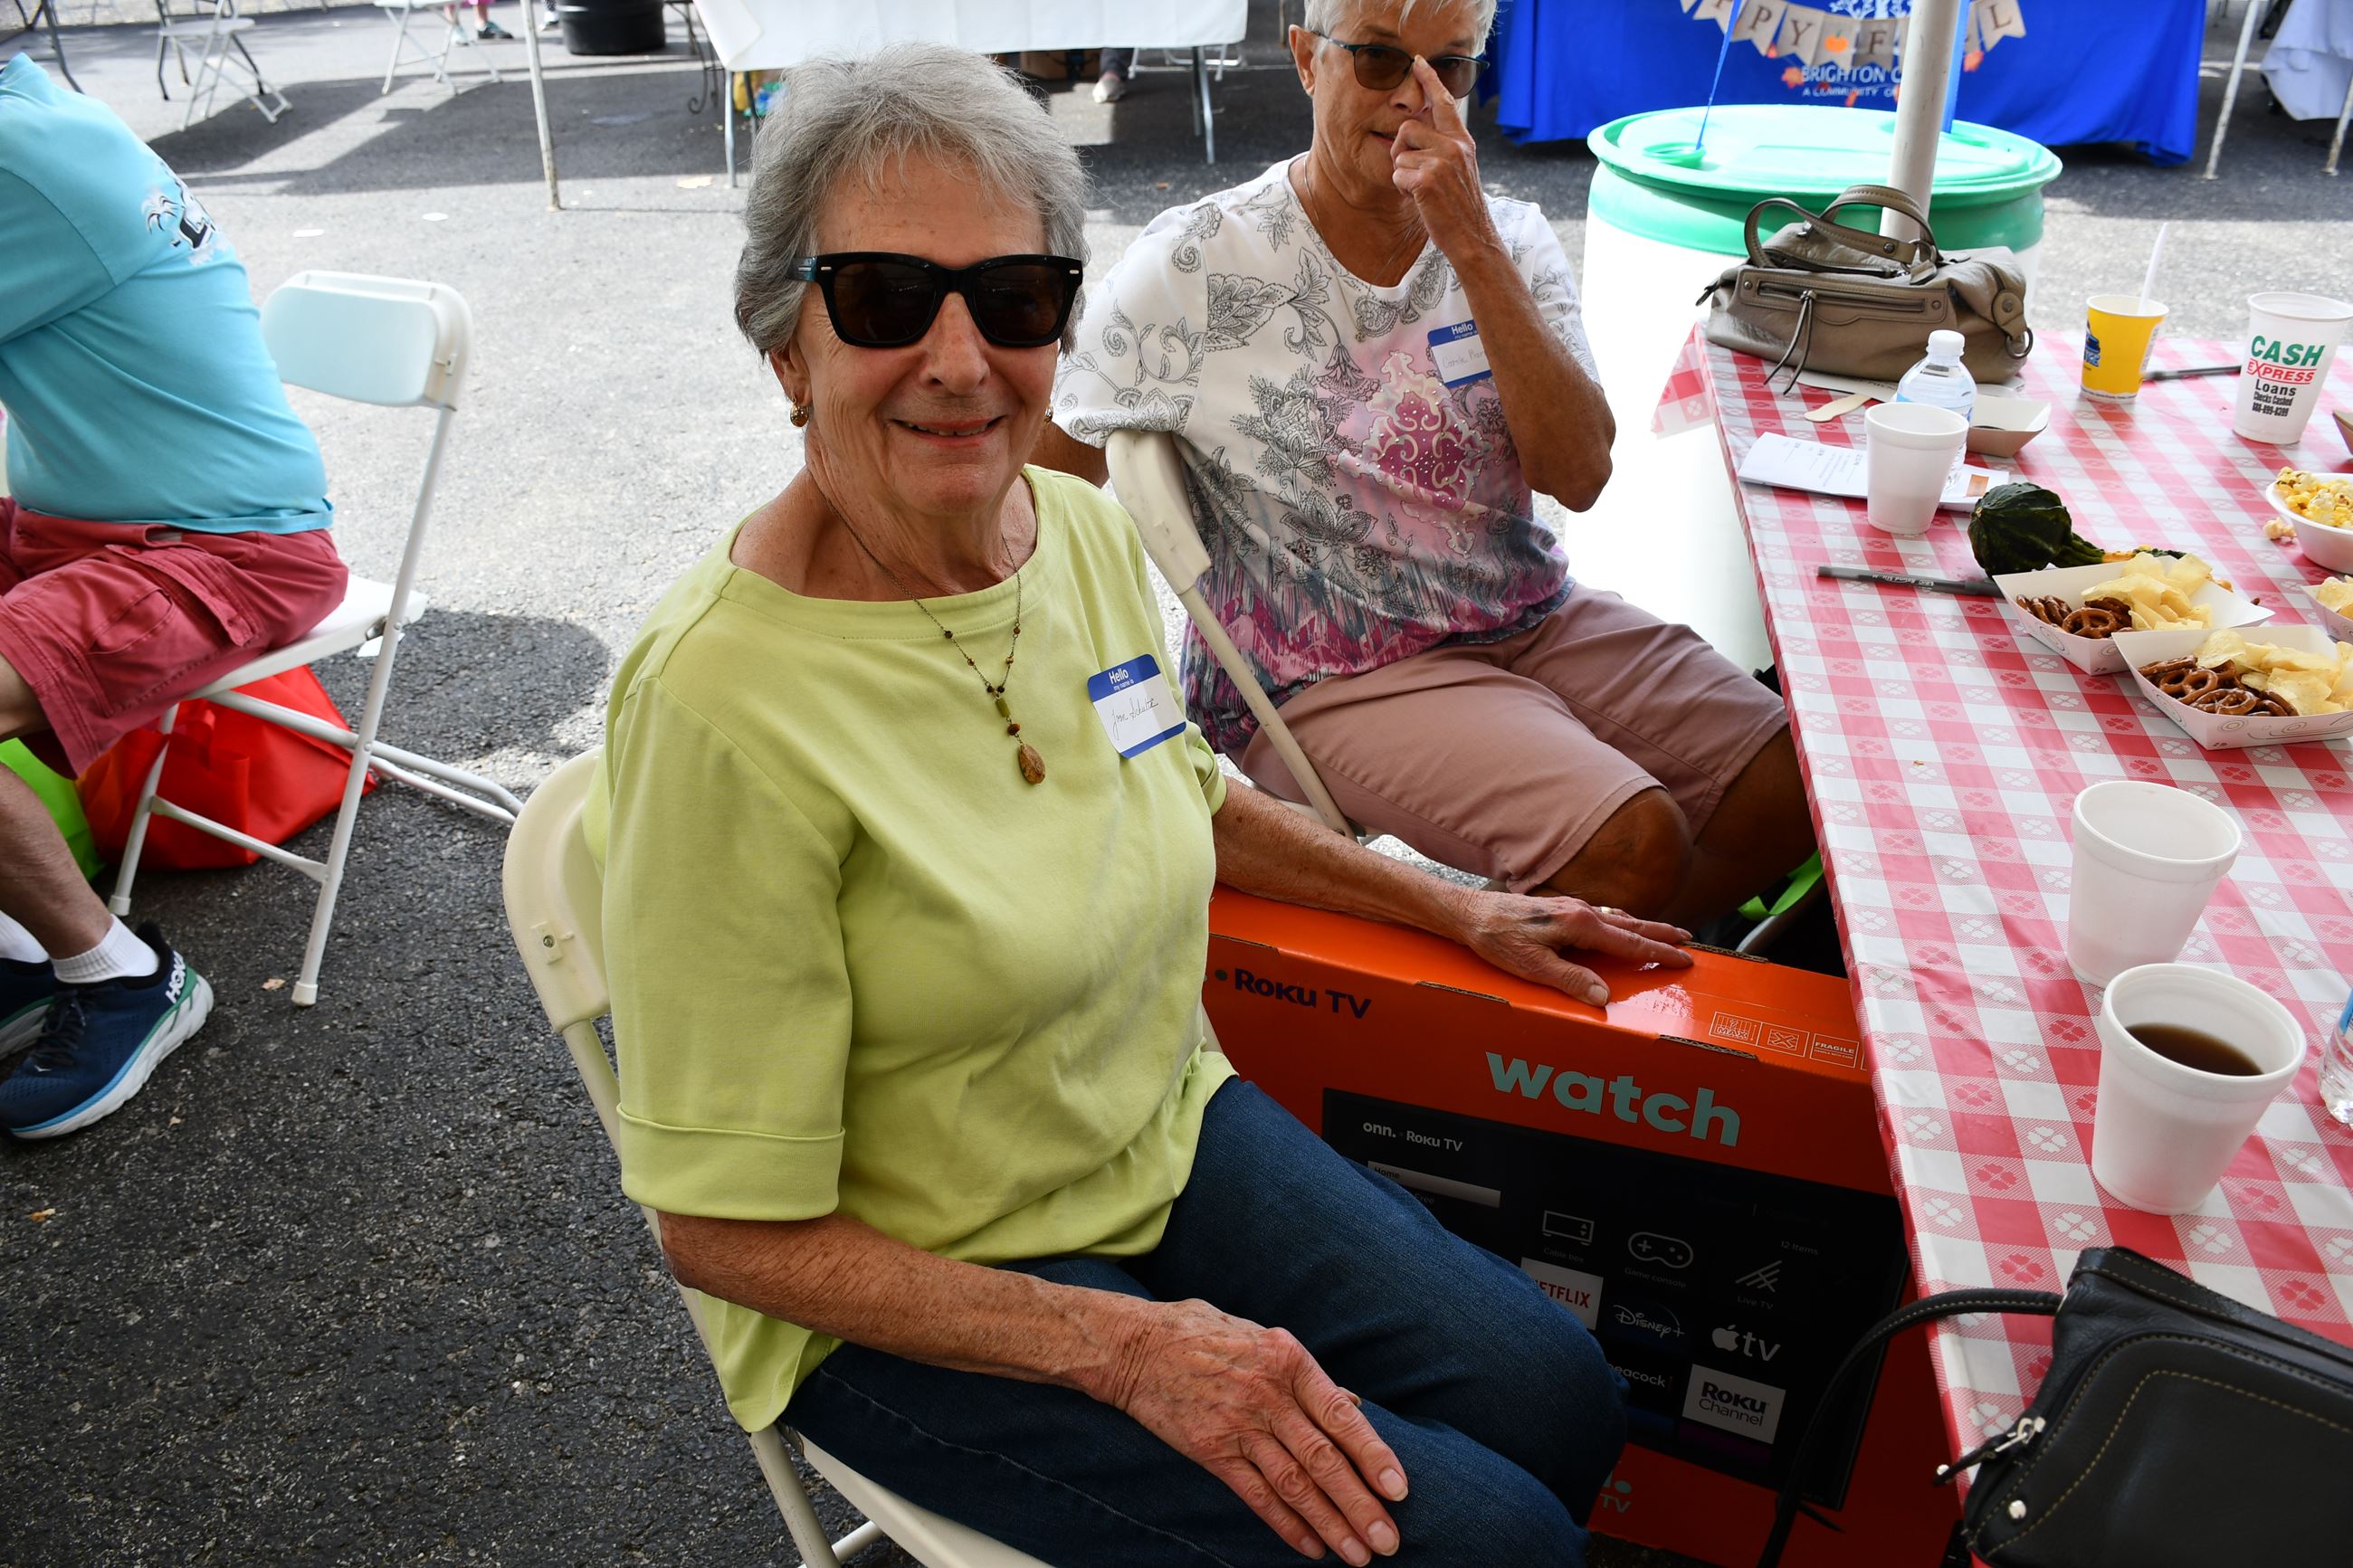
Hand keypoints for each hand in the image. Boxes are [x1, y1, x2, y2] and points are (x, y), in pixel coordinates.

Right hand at [1101, 1297, 1406, 1562]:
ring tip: (1357, 1553)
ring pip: (1294, 1484)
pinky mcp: (1211, 1450)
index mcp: (1288, 1360)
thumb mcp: (1262, 1338)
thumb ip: (1306, 1375)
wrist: (1136, 1346)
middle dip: (1359, 1504)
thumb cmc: (1206, 1335)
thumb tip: (1349, 1405)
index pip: (1341, 1416)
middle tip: (1388, 1541)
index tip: (1398, 1490)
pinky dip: (1286, 1524)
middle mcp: (1267, 1395)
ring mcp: (1238, 1425)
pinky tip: (1311, 1547)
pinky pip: (1256, 1495)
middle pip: (1323, 1459)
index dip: (1373, 1455)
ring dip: (1330, 1523)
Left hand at [1390, 59, 1498, 260]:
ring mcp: (1441, 162)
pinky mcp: (1427, 180)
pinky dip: (1403, 190)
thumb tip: (1417, 131)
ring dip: (1403, 174)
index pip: (1444, 102)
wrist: (1473, 237)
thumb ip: (1444, 147)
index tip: (1418, 62)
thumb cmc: (1461, 208)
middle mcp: (1454, 146)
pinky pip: (1397, 175)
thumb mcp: (1460, 169)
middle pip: (1408, 128)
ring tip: (1423, 190)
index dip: (1429, 80)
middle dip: (1402, 151)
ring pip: (1399, 154)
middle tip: (1415, 173)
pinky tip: (1421, 200)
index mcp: (1462, 141)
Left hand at [1448, 889, 1691, 1006]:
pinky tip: (1618, 926)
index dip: (1659, 952)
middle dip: (1660, 932)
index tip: (1685, 957)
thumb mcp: (1533, 966)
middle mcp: (1581, 911)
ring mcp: (1572, 907)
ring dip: (1643, 926)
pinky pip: (1602, 915)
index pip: (1629, 943)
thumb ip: (1571, 980)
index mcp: (1580, 925)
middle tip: (1688, 938)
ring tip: (1663, 932)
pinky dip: (1620, 922)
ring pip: (1617, 918)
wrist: (1470, 914)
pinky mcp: (1561, 908)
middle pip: (1631, 924)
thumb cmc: (1498, 939)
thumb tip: (1603, 996)